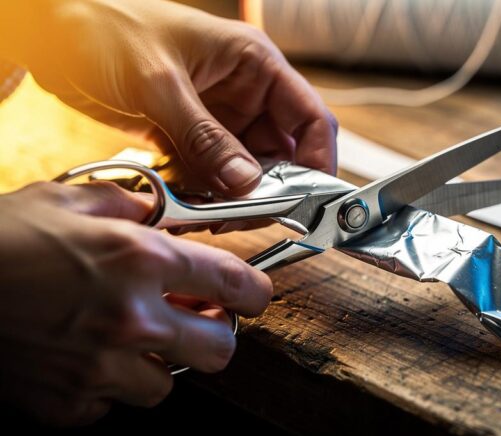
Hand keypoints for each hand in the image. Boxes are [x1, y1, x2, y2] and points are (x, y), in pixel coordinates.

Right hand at [0, 181, 271, 424]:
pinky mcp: (65, 403)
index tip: (253, 294)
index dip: (256, 291)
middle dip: (215, 335)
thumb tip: (156, 212)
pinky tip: (86, 360)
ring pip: (166, 387)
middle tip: (196, 320)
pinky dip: (106, 388)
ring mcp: (99, 368)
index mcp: (139, 260)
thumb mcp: (67, 197)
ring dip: (158, 364)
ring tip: (131, 340)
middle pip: (219, 350)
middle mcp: (130, 318)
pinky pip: (110, 406)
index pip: (237, 284)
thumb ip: (128, 203)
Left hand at [7, 0, 336, 195]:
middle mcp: (244, 93)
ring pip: (244, 171)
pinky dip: (204, 195)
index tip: (307, 201)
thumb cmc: (108, 27)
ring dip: (232, 198)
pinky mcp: (189, 135)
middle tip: (245, 216)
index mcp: (254, 65)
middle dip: (268, 190)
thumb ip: (205, 136)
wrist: (54, 28)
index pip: (309, 119)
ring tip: (211, 215)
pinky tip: (190, 207)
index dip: (317, 162)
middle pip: (280, 154)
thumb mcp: (159, 83)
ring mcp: (217, 117)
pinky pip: (210, 174)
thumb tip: (246, 183)